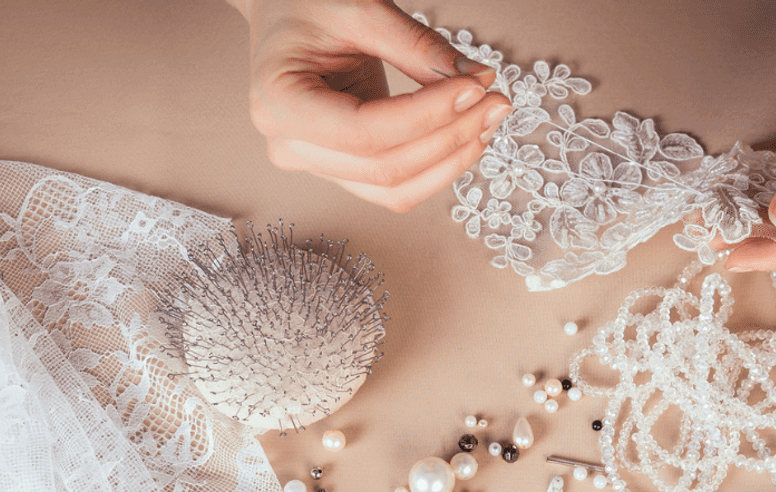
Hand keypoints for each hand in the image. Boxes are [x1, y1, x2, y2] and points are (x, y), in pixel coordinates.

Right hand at [229, 0, 512, 211]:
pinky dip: (437, 168)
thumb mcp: (360, 9)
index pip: (364, 130)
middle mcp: (289, 145)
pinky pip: (394, 188)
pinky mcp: (340, 169)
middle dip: (450, 137)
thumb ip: (418, 46)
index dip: (428, 115)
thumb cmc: (307, 4)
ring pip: (394, 188)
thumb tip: (479, 80)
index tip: (475, 88)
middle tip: (496, 100)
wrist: (283, 14)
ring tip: (489, 118)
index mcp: (279, 101)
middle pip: (384, 166)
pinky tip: (467, 136)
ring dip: (451, 160)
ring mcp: (312, 164)